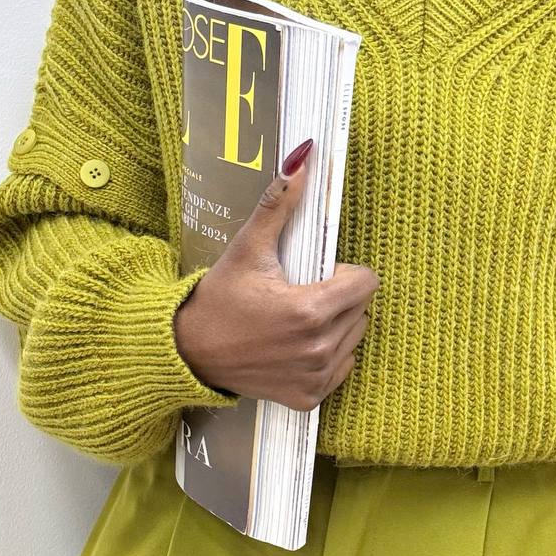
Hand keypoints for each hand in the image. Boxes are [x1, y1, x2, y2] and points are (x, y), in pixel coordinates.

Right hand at [174, 138, 379, 408]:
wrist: (188, 352)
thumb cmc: (218, 298)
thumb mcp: (248, 247)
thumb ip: (280, 203)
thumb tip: (304, 157)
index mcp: (310, 310)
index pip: (367, 282)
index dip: (344, 272)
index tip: (315, 273)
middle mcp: (318, 349)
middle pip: (362, 309)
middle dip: (339, 296)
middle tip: (299, 294)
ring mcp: (315, 377)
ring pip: (355, 337)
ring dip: (336, 325)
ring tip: (296, 320)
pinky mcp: (308, 398)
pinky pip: (342, 367)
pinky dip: (327, 354)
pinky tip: (295, 346)